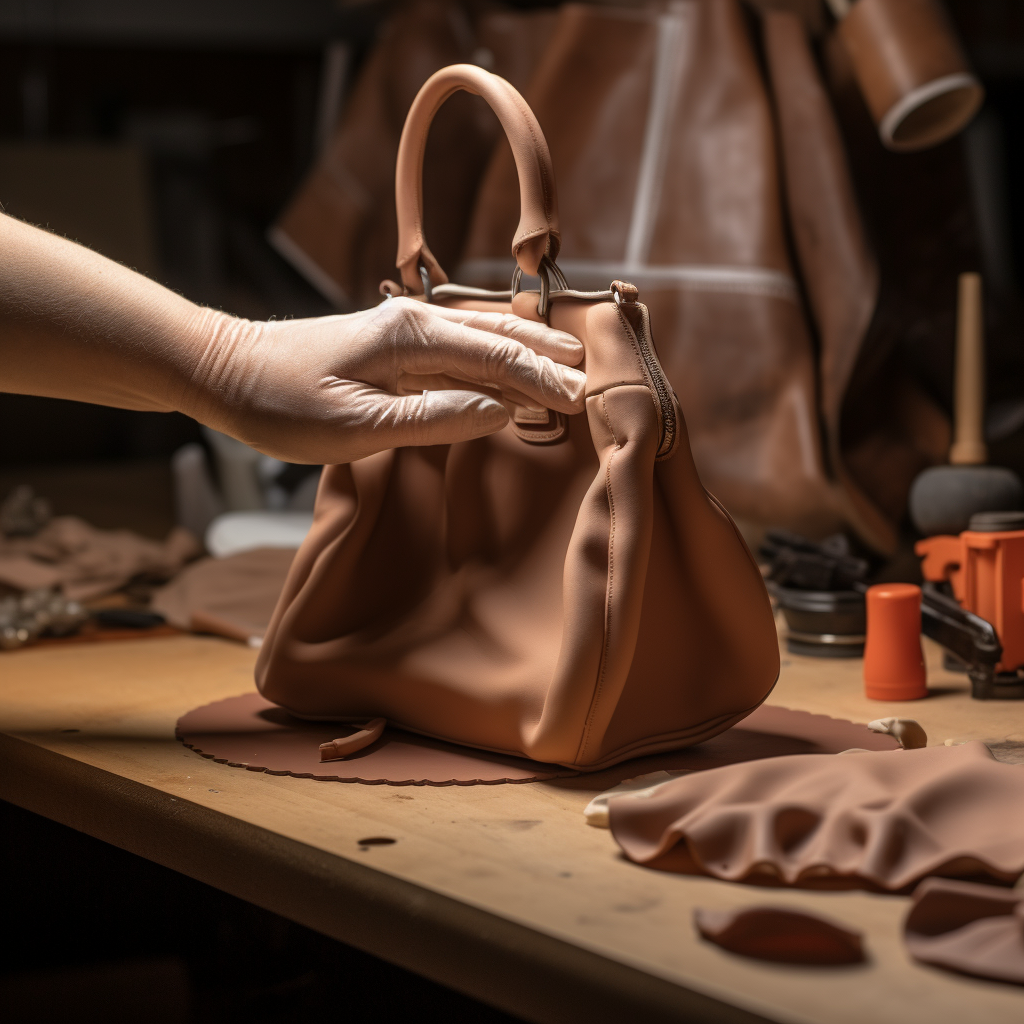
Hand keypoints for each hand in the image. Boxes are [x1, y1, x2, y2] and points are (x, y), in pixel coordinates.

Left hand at [183, 297, 585, 464]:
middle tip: (594, 383)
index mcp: (412, 338)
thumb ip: (433, 417)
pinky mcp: (395, 348)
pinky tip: (511, 377)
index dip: (543, 380)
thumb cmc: (281, 402)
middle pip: (500, 335)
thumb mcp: (356, 425)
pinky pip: (461, 351)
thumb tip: (500, 410)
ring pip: (484, 337)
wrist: (225, 371)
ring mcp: (406, 333)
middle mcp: (416, 325)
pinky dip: (496, 363)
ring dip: (528, 356)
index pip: (497, 356)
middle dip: (549, 359)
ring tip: (569, 373)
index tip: (583, 402)